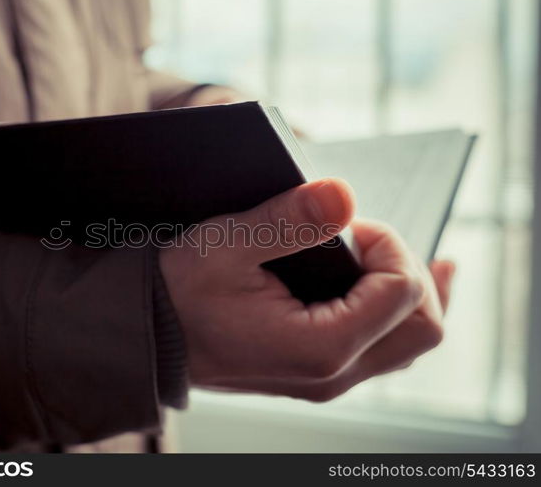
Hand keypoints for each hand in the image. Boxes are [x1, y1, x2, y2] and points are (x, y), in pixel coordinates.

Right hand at [159, 179, 454, 400]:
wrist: (147, 336)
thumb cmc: (178, 292)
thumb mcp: (226, 245)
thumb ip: (288, 219)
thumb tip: (343, 194)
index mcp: (319, 346)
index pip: (403, 290)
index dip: (389, 244)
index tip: (348, 224)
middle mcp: (333, 374)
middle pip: (425, 328)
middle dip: (416, 273)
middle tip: (379, 239)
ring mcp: (328, 379)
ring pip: (411, 342)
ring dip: (412, 294)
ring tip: (397, 254)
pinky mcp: (319, 372)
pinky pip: (385, 349)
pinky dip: (394, 312)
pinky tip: (381, 281)